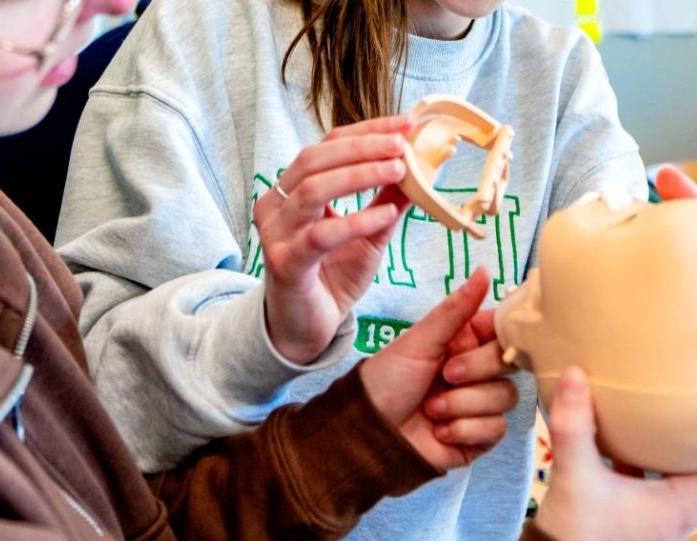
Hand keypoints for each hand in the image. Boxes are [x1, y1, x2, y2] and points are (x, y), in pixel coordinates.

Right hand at [255, 116, 416, 361]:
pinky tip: (386, 215)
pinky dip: (356, 221)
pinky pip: (321, 235)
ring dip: (359, 175)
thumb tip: (419, 164)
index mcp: (293, 189)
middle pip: (316, 159)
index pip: (328, 145)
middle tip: (402, 144)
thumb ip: (387, 199)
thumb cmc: (333, 276)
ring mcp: (277, 233)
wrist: (307, 329)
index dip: (367, 130)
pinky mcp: (285, 263)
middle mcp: (277, 204)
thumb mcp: (369, 232)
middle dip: (363, 147)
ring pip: (313, 190)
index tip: (406, 124)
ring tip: (398, 170)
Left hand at [359, 269, 519, 469]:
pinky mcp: (480, 436)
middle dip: (475, 370)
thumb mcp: (419, 341)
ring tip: (431, 409)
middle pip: (508, 364)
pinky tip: (439, 431)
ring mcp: (481, 405)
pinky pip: (496, 428)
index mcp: (466, 343)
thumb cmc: (387, 380)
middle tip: (445, 375)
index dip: (503, 335)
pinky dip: (464, 430)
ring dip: (463, 404)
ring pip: (505, 397)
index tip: (487, 339)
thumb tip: (484, 271)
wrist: (369, 431)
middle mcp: (478, 372)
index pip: (504, 331)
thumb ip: (455, 309)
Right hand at [535, 367, 696, 539]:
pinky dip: (678, 442)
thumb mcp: (576, 480)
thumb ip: (576, 428)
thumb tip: (575, 374)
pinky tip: (660, 416)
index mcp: (688, 501)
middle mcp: (687, 504)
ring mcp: (667, 506)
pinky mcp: (644, 505)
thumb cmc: (576, 538)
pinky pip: (672, 467)